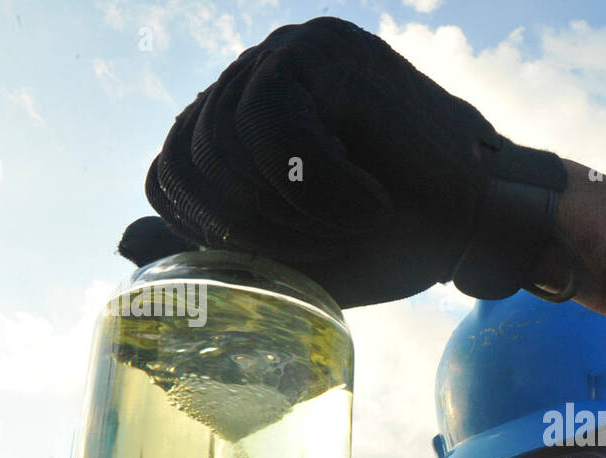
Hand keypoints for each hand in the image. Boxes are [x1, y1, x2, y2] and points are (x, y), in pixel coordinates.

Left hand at [119, 16, 572, 306]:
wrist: (485, 223)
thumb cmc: (396, 241)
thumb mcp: (290, 258)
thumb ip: (214, 248)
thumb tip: (120, 241)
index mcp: (244, 111)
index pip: (174, 166)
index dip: (209, 228)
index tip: (280, 254)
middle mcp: (259, 69)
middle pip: (191, 154)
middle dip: (250, 227)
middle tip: (325, 249)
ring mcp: (293, 50)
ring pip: (228, 143)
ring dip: (288, 212)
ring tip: (350, 226)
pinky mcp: (330, 54)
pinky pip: (280, 130)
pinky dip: (324, 189)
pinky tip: (372, 202)